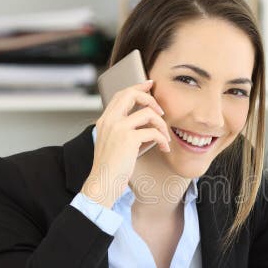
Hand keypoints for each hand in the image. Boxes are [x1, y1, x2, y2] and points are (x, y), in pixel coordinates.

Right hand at [81, 80, 170, 207]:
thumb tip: (144, 121)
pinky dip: (162, 139)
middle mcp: (110, 120)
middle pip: (132, 94)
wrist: (102, 183)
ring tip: (165, 136)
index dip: (137, 87)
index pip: (121, 95)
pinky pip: (153, 132)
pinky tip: (164, 147)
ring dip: (161, 124)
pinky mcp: (128, 139)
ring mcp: (118, 128)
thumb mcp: (112, 143)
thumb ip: (123, 130)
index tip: (150, 84)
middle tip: (161, 111)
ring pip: (147, 113)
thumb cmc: (110, 168)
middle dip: (150, 99)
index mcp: (105, 120)